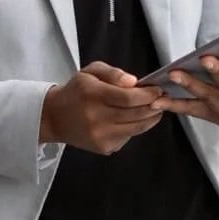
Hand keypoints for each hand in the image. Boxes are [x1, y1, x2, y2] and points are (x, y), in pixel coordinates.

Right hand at [39, 62, 163, 154]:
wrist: (55, 118)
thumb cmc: (76, 91)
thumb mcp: (90, 72)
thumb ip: (113, 73)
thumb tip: (133, 82)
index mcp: (93, 95)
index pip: (128, 98)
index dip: (148, 95)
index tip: (158, 89)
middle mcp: (96, 118)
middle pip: (136, 114)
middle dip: (154, 106)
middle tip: (163, 98)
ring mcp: (100, 136)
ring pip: (136, 128)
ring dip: (151, 118)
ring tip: (155, 108)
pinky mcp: (104, 147)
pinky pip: (129, 137)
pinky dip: (136, 127)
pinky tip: (135, 118)